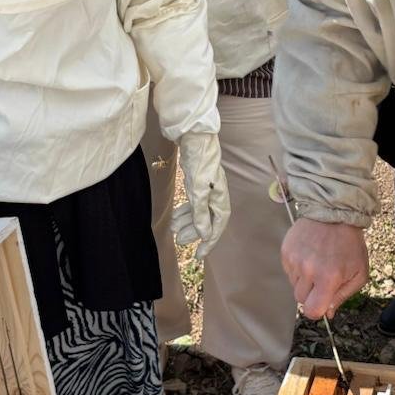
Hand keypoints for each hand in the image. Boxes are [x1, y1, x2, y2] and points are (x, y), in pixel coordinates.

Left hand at [171, 131, 229, 258]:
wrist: (196, 138)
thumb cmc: (199, 163)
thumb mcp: (198, 191)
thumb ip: (201, 213)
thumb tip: (205, 234)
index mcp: (220, 200)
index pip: (217, 227)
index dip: (209, 243)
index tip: (199, 255)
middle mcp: (217, 197)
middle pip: (207, 222)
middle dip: (194, 234)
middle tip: (180, 242)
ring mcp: (208, 190)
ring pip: (199, 212)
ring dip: (188, 223)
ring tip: (175, 230)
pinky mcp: (199, 183)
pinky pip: (193, 203)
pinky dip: (185, 211)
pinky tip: (176, 216)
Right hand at [280, 218, 367, 320]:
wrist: (334, 213)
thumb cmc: (350, 245)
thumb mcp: (358, 273)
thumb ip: (343, 296)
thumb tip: (328, 313)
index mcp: (328, 278)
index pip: (312, 310)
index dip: (317, 311)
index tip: (322, 304)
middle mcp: (308, 270)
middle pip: (300, 299)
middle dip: (311, 294)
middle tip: (322, 279)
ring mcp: (294, 260)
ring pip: (294, 284)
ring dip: (304, 280)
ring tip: (317, 263)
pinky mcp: (286, 251)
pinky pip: (288, 270)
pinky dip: (297, 268)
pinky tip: (309, 255)